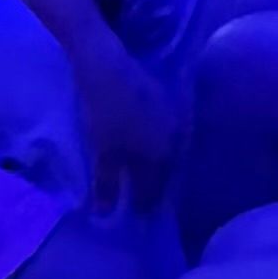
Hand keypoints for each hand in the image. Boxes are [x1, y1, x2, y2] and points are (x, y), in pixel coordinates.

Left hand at [75, 29, 176, 212]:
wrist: (107, 65)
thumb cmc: (105, 112)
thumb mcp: (103, 150)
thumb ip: (108, 183)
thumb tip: (106, 213)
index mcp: (161, 156)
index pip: (155, 191)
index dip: (144, 204)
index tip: (136, 214)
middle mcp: (174, 139)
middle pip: (164, 171)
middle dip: (152, 183)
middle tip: (138, 193)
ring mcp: (172, 118)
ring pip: (165, 150)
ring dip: (154, 162)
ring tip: (139, 169)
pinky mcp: (165, 100)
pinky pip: (162, 132)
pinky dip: (152, 143)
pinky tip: (141, 142)